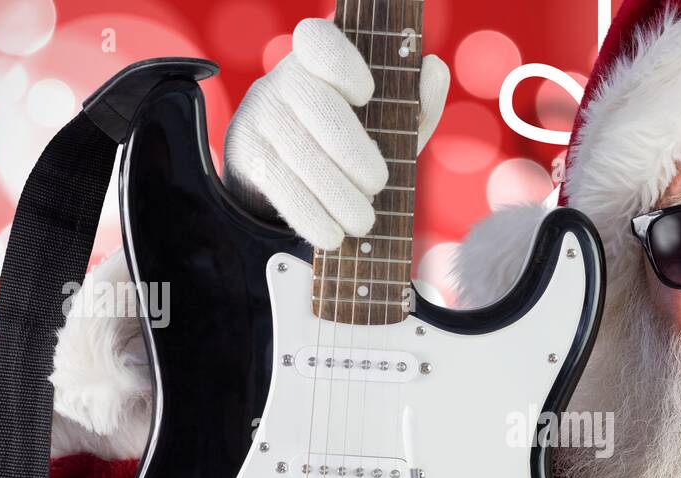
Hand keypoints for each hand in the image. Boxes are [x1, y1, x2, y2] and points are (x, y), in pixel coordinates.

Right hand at [223, 17, 449, 247]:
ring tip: (362, 221)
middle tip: (378, 184)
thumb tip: (435, 70)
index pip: (319, 40)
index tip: (367, 94)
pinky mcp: (245, 152)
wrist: (287, 174)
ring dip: (337, 194)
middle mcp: (284, 78)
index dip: (342, 63)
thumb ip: (416, 103)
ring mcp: (260, 113)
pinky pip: (278, 185)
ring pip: (298, 151)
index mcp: (320, 59)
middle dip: (352, 151)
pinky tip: (332, 234)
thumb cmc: (348, 142)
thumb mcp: (386, 125)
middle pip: (316, 103)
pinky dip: (310, 216)